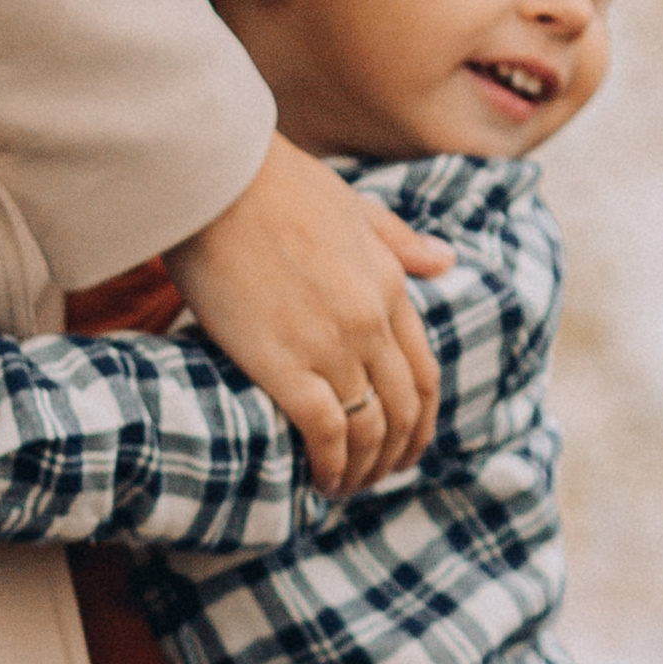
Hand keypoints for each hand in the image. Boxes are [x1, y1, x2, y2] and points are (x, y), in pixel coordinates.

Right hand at [165, 135, 450, 495]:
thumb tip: (447, 262)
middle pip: (405, 408)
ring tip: (346, 487)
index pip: (423, 372)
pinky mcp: (285, 364)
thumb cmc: (272, 183)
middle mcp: (372, 320)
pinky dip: (332, 464)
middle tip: (379, 476)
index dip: (421, 419)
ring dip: (365, 468)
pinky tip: (322, 480)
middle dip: (398, 453)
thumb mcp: (353, 206)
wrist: (215, 176)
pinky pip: (327, 431)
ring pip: (371, 428)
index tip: (405, 443)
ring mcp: (332, 345)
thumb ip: (400, 242)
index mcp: (390, 283)